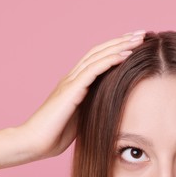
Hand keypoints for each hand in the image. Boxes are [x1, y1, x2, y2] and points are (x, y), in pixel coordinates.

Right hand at [19, 30, 145, 159]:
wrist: (33, 143)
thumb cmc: (56, 133)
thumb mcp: (82, 115)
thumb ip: (93, 103)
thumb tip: (111, 103)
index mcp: (76, 82)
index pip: (99, 57)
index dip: (117, 48)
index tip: (135, 42)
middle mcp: (73, 76)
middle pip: (100, 51)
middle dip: (122, 41)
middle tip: (142, 33)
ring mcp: (71, 81)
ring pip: (98, 56)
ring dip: (120, 46)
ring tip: (139, 38)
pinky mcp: (71, 90)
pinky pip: (94, 70)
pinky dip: (111, 60)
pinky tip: (126, 55)